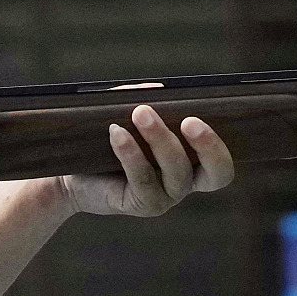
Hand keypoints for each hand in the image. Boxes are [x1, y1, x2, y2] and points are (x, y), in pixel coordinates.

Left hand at [58, 105, 233, 216]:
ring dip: (161, 138)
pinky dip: (131, 152)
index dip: (219, 146)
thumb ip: (144, 99)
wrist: (74, 175)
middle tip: (189, 120)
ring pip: (177, 172)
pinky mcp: (142, 205)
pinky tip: (117, 132)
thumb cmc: (108, 141)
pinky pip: (143, 179)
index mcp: (193, 162)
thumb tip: (159, 91)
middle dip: (207, 145)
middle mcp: (185, 183)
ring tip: (140, 112)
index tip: (197, 117)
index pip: (222, 164)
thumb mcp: (126, 114)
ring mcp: (165, 197)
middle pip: (216, 173)